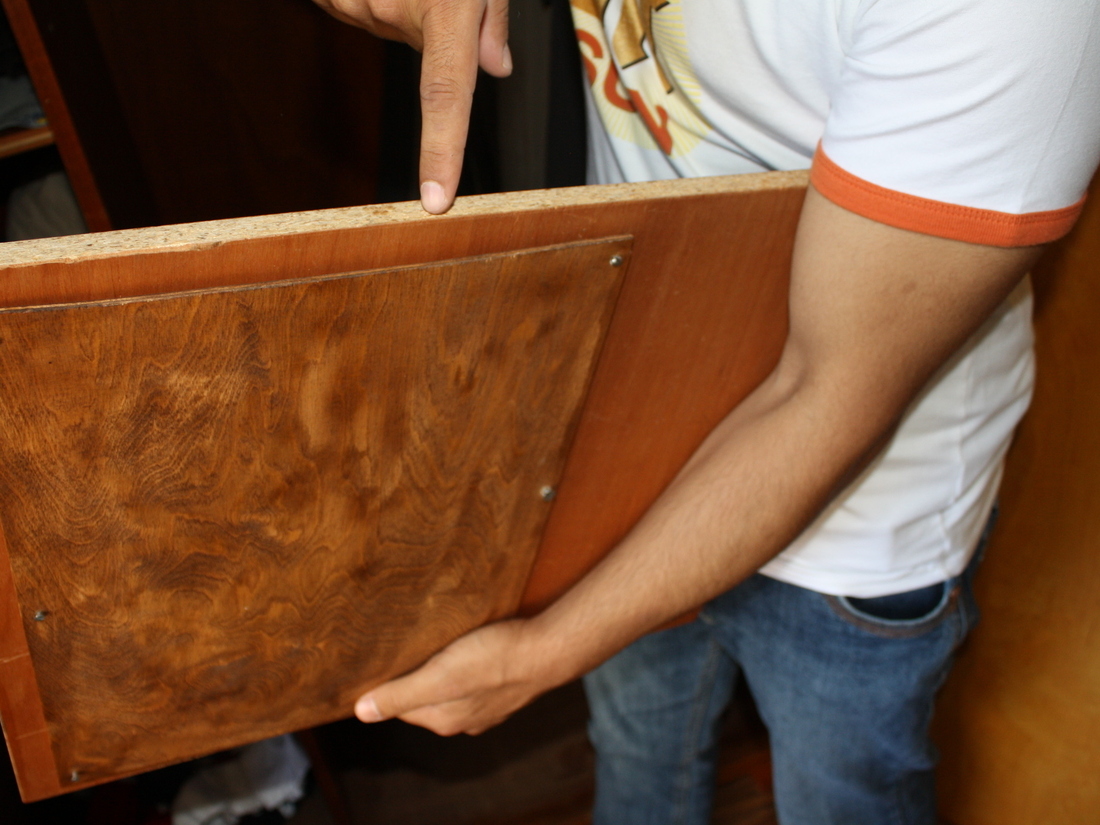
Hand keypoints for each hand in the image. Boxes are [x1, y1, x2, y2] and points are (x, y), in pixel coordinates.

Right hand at [314, 0, 512, 213]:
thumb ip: (492, 18)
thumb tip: (496, 66)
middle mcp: (394, 9)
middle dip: (433, 29)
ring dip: (402, 6)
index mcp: (445, 7)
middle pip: (420, 52)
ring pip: (387, 26)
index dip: (441, 153)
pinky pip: (359, 8)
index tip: (436, 200)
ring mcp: (356, 2)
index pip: (445, 98)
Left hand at [354, 619, 556, 734]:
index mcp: (444, 719)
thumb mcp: (440, 676)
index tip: (382, 658)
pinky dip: (467, 663)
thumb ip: (401, 695)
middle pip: (424, 695)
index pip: (399, 703)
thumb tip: (362, 712)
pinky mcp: (505, 685)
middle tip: (407, 644)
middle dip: (414, 673)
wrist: (551, 649)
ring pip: (450, 686)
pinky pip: (475, 677)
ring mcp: (487, 705)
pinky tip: (471, 645)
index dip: (388, 681)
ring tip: (438, 641)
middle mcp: (464, 718)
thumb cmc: (495, 659)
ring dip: (441, 667)